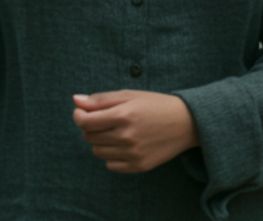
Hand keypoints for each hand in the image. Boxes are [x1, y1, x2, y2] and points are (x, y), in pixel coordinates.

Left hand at [71, 90, 200, 173]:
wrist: (187, 122)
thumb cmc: (156, 105)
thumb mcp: (130, 95)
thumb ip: (101, 99)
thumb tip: (75, 101)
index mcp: (123, 115)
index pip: (85, 122)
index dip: (79, 116)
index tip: (82, 112)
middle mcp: (126, 136)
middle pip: (89, 137)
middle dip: (93, 128)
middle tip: (108, 120)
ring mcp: (132, 154)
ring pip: (97, 152)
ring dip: (102, 141)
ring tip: (119, 132)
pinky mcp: (138, 166)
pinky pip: (110, 165)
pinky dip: (113, 155)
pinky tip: (126, 144)